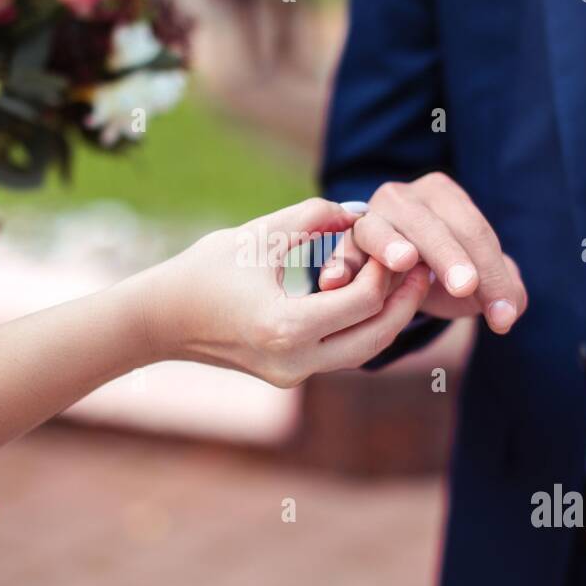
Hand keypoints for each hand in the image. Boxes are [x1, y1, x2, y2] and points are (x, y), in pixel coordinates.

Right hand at [139, 198, 432, 386]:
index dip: (388, 271)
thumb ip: (311, 217)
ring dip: (387, 316)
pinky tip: (372, 293)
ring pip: (362, 350)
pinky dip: (359, 324)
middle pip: (375, 338)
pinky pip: (341, 351)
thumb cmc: (203, 271)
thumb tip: (359, 209)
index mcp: (283, 329)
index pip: (361, 302)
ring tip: (406, 279)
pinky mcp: (291, 375)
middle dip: (404, 302)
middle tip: (425, 267)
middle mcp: (294, 363)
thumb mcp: (257, 234)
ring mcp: (293, 375)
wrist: (160, 321)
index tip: (398, 241)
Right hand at [318, 172, 526, 333]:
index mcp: (443, 195)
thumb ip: (502, 287)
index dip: (492, 273)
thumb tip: (511, 309)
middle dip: (450, 257)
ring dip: (390, 245)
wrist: (394, 275)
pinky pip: (340, 253)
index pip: (473, 231)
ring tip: (404, 262)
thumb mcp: (477, 278)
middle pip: (429, 225)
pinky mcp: (343, 243)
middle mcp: (404, 197)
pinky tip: (336, 283)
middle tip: (467, 288)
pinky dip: (339, 266)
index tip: (504, 315)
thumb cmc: (441, 272)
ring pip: (379, 229)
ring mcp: (369, 218)